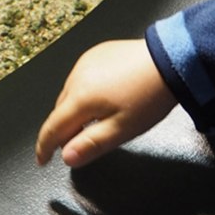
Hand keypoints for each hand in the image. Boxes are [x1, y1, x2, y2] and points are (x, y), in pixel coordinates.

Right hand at [36, 39, 177, 166]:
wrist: (172, 60)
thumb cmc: (149, 96)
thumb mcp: (122, 129)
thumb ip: (91, 144)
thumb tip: (66, 158)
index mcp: (80, 98)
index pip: (52, 128)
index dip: (44, 147)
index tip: (41, 160)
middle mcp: (77, 77)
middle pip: (59, 111)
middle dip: (63, 131)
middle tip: (75, 146)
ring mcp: (85, 63)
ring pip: (69, 94)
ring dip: (73, 111)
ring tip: (92, 123)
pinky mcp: (96, 54)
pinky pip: (80, 78)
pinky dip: (83, 93)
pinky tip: (100, 99)